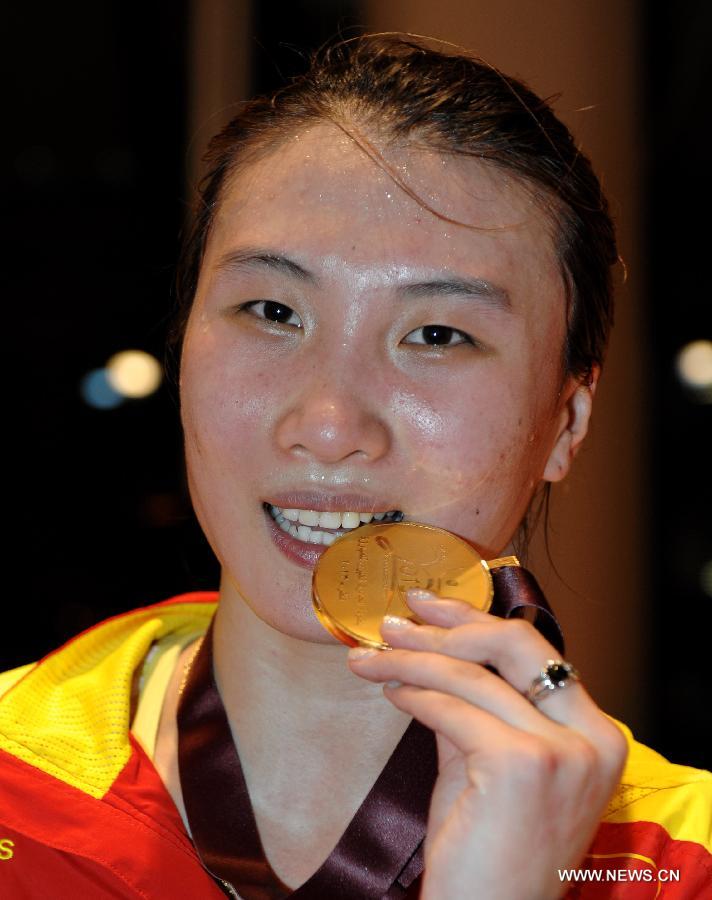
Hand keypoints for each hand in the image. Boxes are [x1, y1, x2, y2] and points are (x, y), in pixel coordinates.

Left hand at [347, 590, 627, 899]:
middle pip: (515, 644)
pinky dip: (413, 694)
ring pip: (473, 675)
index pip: (535, 651)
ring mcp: (562, 751)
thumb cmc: (486, 852)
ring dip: (411, 659)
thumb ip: (474, 708)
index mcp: (596, 733)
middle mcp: (592, 738)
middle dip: (447, 626)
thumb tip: (434, 652)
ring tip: (371, 658)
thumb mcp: (487, 764)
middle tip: (395, 622)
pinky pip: (452, 711)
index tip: (430, 608)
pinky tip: (388, 691)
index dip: (477, 619)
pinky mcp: (523, 765)